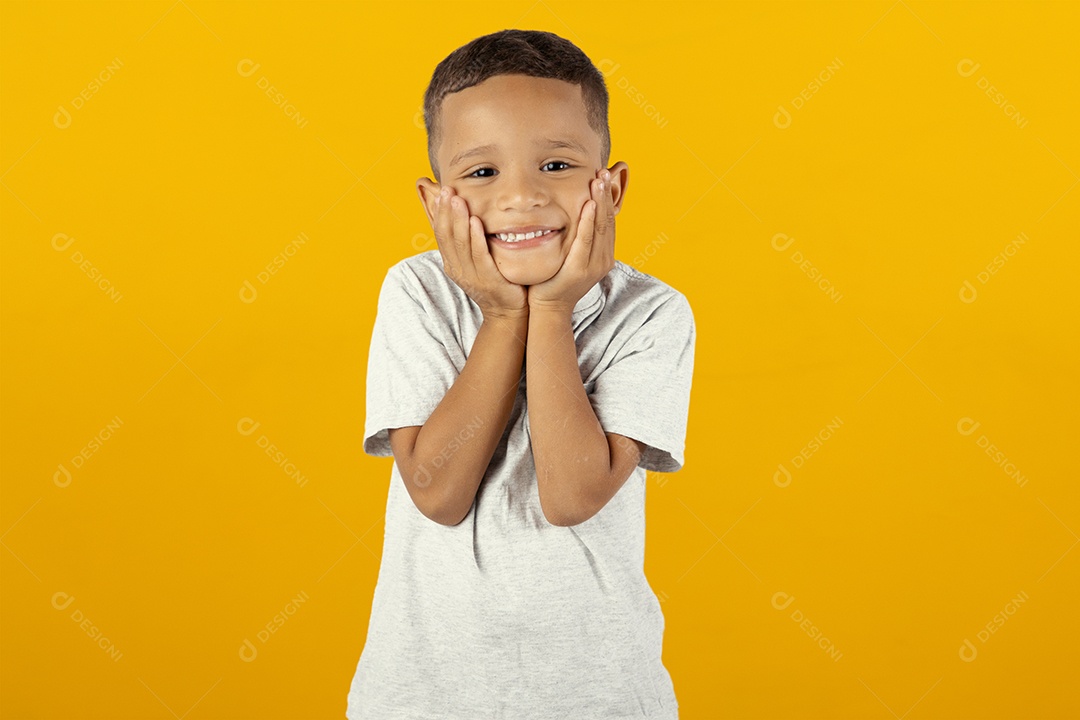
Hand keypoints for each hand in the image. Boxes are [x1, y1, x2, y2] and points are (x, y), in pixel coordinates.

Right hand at [432, 185, 527, 319]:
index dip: (440, 212)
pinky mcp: (488, 280)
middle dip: (447, 211)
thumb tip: (465, 216)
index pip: (441, 234)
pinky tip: (475, 221)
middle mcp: (458, 270)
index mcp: (452, 264)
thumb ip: (469, 243)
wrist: (508, 313)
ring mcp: (471, 276)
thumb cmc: (496, 282)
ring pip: (461, 243)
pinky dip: (476, 237)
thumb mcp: (477, 263)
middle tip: (447, 190)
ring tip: (458, 200)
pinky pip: (479, 255)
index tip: (441, 192)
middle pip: (447, 236)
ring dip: (458, 219)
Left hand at [527, 168, 615, 313]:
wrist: (548, 308)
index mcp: (603, 255)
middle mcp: (603, 259)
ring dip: (600, 201)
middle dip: (606, 194)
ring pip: (599, 227)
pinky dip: (588, 221)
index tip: (604, 177)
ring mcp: (593, 265)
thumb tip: (578, 213)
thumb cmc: (555, 280)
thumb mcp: (571, 256)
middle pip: (607, 221)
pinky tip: (589, 204)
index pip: (608, 222)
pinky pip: (585, 240)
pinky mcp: (579, 269)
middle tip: (604, 172)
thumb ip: (578, 238)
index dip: (608, 199)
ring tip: (599, 181)